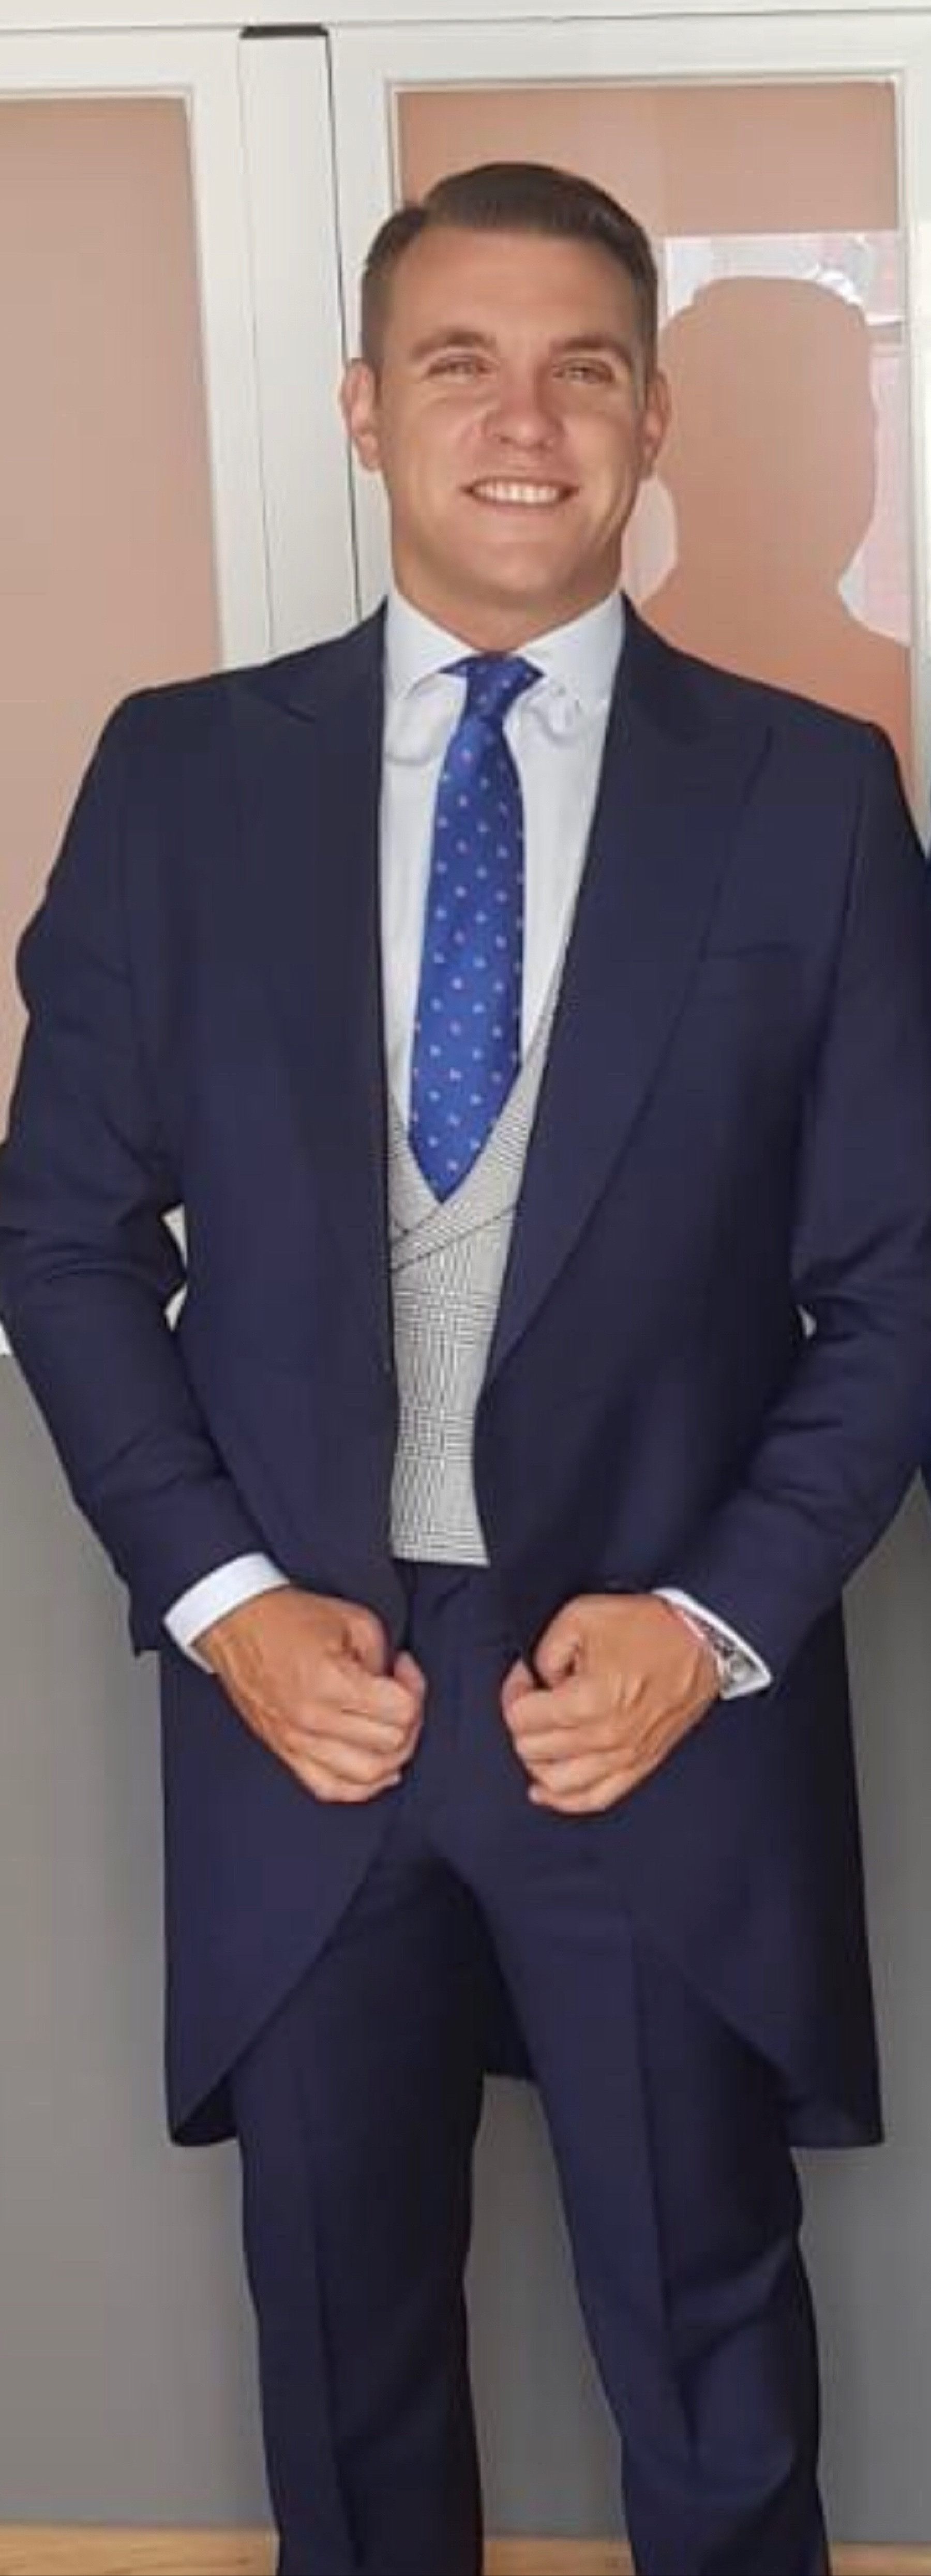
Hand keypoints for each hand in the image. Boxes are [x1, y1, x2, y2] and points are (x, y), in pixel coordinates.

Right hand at [195, 1586, 424, 1803]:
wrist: (236, 1625)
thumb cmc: (286, 1619)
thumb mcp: (352, 1619)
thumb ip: (384, 1656)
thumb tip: (397, 1685)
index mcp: (330, 1681)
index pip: (401, 1710)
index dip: (415, 1687)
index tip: (403, 1669)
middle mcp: (312, 1719)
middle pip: (390, 1744)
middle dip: (409, 1718)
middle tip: (400, 1693)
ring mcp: (297, 1742)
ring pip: (367, 1776)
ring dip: (392, 1755)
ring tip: (391, 1728)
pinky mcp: (285, 1752)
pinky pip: (331, 1789)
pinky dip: (361, 1786)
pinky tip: (376, 1768)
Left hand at [501, 1593, 717, 1813]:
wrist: (701, 1641)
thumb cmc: (652, 1628)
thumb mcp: (582, 1616)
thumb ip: (545, 1651)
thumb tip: (536, 1679)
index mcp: (589, 1700)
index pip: (521, 1717)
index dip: (515, 1691)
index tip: (525, 1678)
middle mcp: (606, 1736)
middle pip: (533, 1750)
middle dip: (523, 1722)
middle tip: (533, 1699)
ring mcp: (624, 1756)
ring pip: (557, 1782)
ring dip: (537, 1761)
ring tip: (538, 1738)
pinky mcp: (640, 1765)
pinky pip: (594, 1798)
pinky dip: (564, 1800)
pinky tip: (546, 1790)